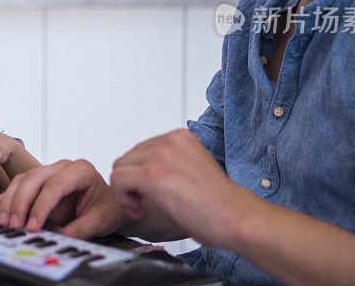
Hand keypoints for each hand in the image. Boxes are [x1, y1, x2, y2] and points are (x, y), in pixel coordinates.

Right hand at [0, 159, 126, 239]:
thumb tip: (63, 237)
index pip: (56, 185)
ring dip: (9, 202)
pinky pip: (17, 188)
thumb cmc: (107, 207)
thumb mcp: (100, 219)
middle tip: (14, 225)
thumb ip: (82, 227)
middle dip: (21, 202)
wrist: (108, 203)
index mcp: (81, 170)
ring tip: (4, 223)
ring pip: (22, 181)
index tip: (33, 226)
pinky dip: (3, 201)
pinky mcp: (38, 183)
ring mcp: (48, 173)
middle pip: (34, 178)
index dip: (41, 205)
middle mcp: (62, 167)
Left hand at [110, 128, 249, 247]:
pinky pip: (117, 179)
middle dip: (131, 181)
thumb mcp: (191, 170)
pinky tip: (137, 209)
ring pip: (119, 167)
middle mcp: (169, 140)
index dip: (139, 174)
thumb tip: (144, 172)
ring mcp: (161, 154)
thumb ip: (170, 164)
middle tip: (142, 203)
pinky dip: (122, 197)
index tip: (149, 193)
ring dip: (125, 190)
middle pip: (128, 157)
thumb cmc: (218, 205)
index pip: (141, 149)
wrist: (236, 217)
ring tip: (141, 206)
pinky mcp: (152, 173)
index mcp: (180, 137)